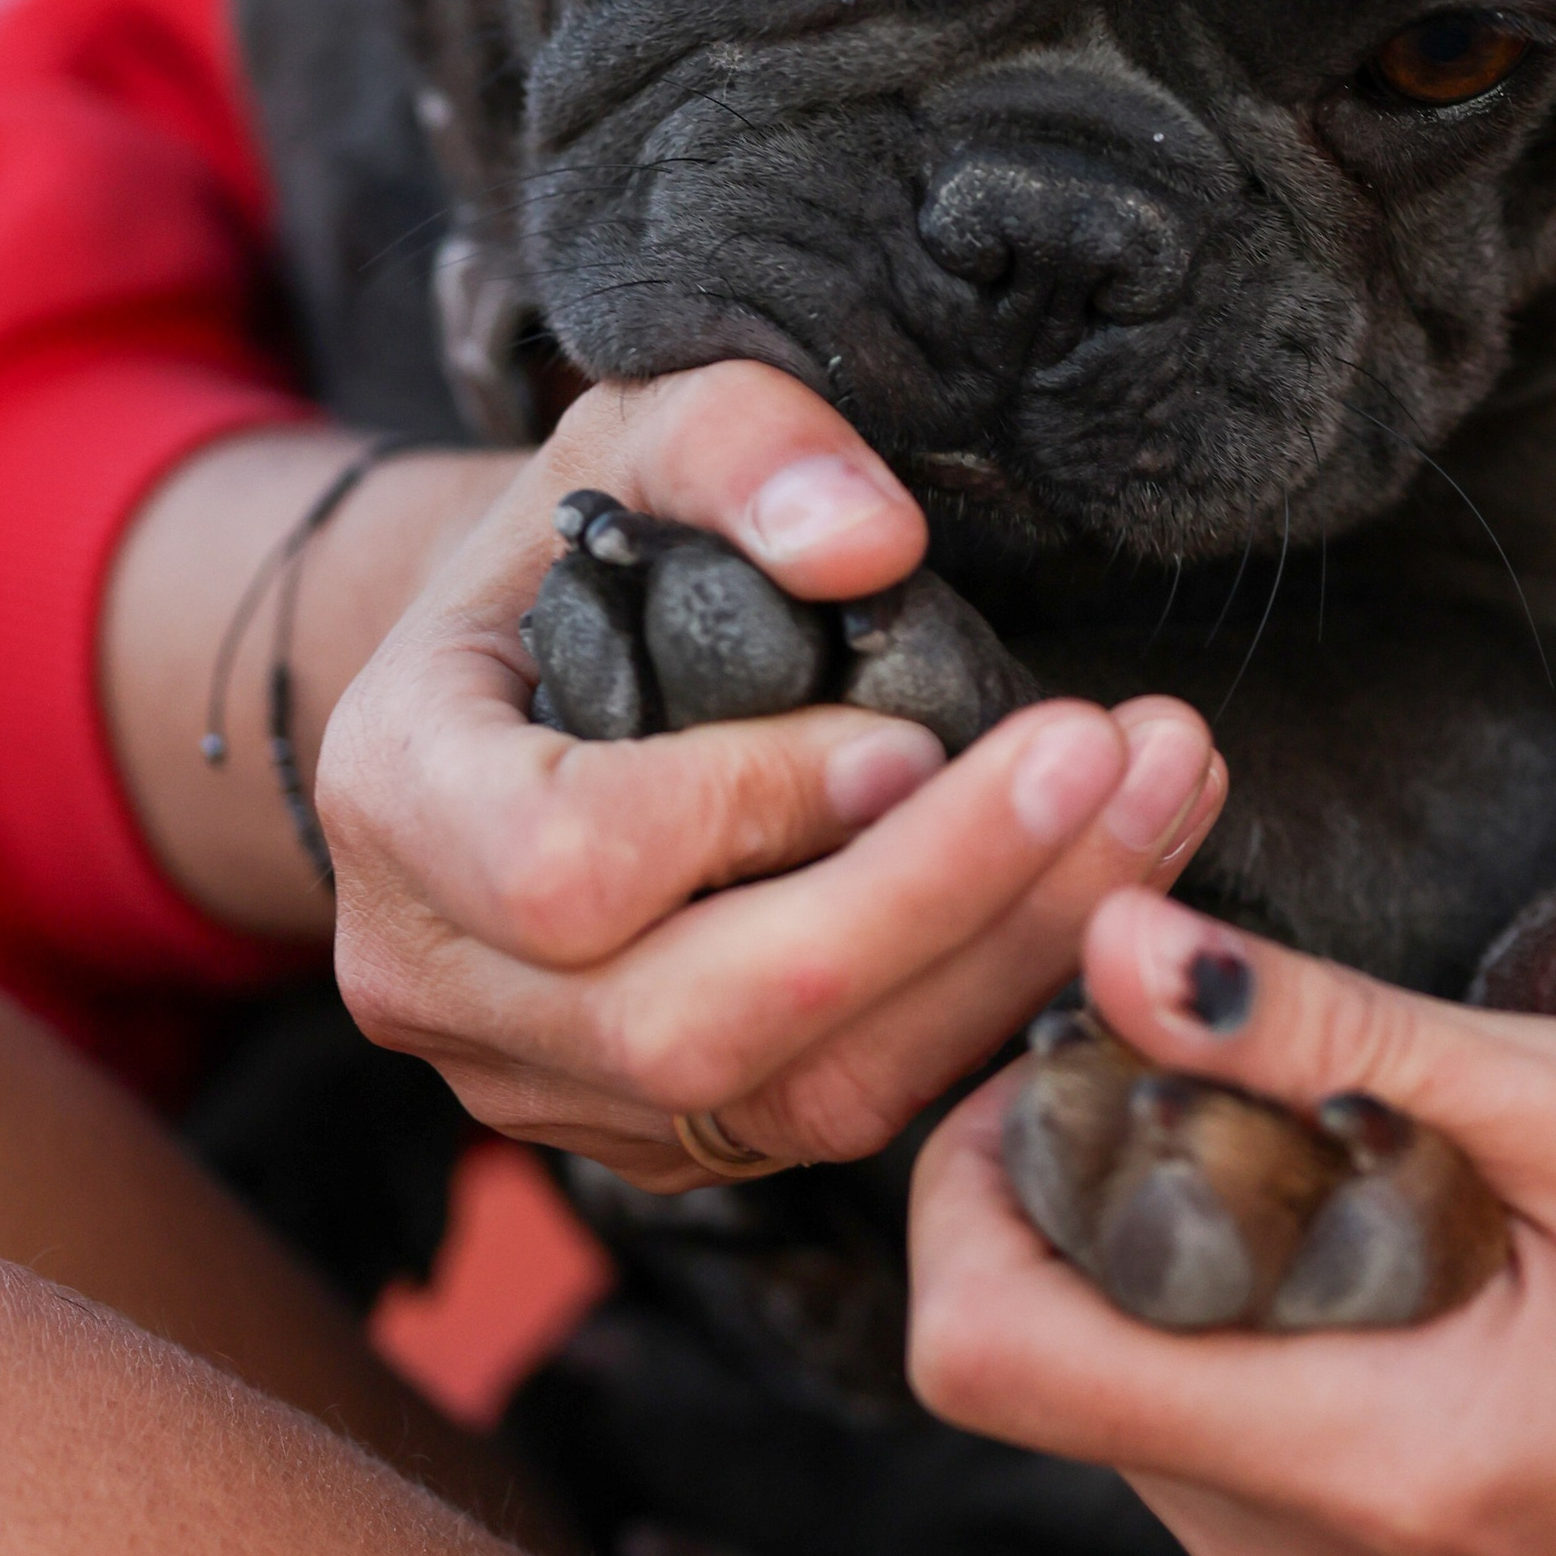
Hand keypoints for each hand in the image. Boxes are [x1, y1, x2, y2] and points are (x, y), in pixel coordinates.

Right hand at [317, 367, 1224, 1186]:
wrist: (535, 657)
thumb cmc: (586, 529)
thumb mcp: (639, 424)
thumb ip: (743, 444)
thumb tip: (871, 541)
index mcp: (395, 796)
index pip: (566, 868)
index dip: (754, 810)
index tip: (913, 727)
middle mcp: (441, 981)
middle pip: (700, 1023)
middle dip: (940, 898)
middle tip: (1118, 756)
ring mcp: (548, 1084)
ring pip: (799, 1099)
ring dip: (1010, 956)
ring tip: (1160, 800)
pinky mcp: (665, 1131)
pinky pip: (844, 1116)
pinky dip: (992, 1001)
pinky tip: (1106, 876)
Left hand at [910, 890, 1555, 1555]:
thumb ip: (1340, 1031)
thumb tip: (1120, 935)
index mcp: (1370, 1458)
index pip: (993, 1355)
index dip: (968, 1175)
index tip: (1062, 1026)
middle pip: (1039, 1365)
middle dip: (1061, 1171)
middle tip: (1186, 1011)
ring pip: (1124, 1390)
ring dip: (1152, 1221)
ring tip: (1296, 1082)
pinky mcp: (1402, 1545)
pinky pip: (1226, 1419)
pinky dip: (1234, 1286)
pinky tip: (1356, 1177)